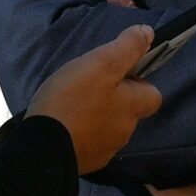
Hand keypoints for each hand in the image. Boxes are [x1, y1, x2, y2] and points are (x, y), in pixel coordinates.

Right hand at [27, 26, 163, 172]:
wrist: (42, 148)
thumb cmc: (72, 100)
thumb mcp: (101, 63)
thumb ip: (127, 48)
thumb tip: (148, 33)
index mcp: (132, 107)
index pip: (153, 94)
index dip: (138, 81)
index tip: (115, 74)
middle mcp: (125, 132)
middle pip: (129, 111)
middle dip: (114, 99)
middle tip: (87, 86)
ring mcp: (106, 150)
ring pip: (109, 127)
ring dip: (97, 116)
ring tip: (71, 105)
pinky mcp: (87, 162)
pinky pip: (91, 142)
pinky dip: (82, 133)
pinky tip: (65, 125)